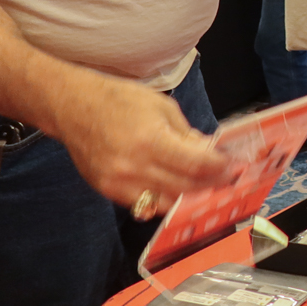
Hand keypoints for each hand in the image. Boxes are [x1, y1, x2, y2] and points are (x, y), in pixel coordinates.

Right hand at [57, 76, 231, 214]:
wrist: (73, 106)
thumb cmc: (121, 100)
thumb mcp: (163, 107)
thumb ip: (187, 134)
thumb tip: (210, 153)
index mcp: (151, 140)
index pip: (196, 165)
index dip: (219, 168)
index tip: (233, 167)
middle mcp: (134, 166)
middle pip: (185, 187)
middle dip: (212, 184)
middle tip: (228, 180)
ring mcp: (118, 183)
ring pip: (167, 202)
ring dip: (191, 198)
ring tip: (208, 189)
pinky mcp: (107, 191)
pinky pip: (145, 205)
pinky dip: (166, 201)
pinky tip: (180, 192)